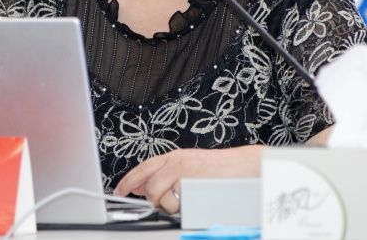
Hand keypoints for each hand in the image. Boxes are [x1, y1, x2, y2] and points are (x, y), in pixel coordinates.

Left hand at [113, 146, 261, 212]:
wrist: (246, 168)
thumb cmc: (223, 171)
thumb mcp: (191, 168)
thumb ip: (168, 175)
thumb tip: (146, 188)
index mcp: (175, 157)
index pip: (143, 168)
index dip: (128, 180)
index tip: (120, 191)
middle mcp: (176, 161)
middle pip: (148, 184)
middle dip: (150, 198)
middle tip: (161, 203)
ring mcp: (182, 172)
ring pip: (158, 194)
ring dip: (167, 205)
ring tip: (183, 203)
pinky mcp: (189, 183)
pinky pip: (174, 202)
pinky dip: (179, 207)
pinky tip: (190, 203)